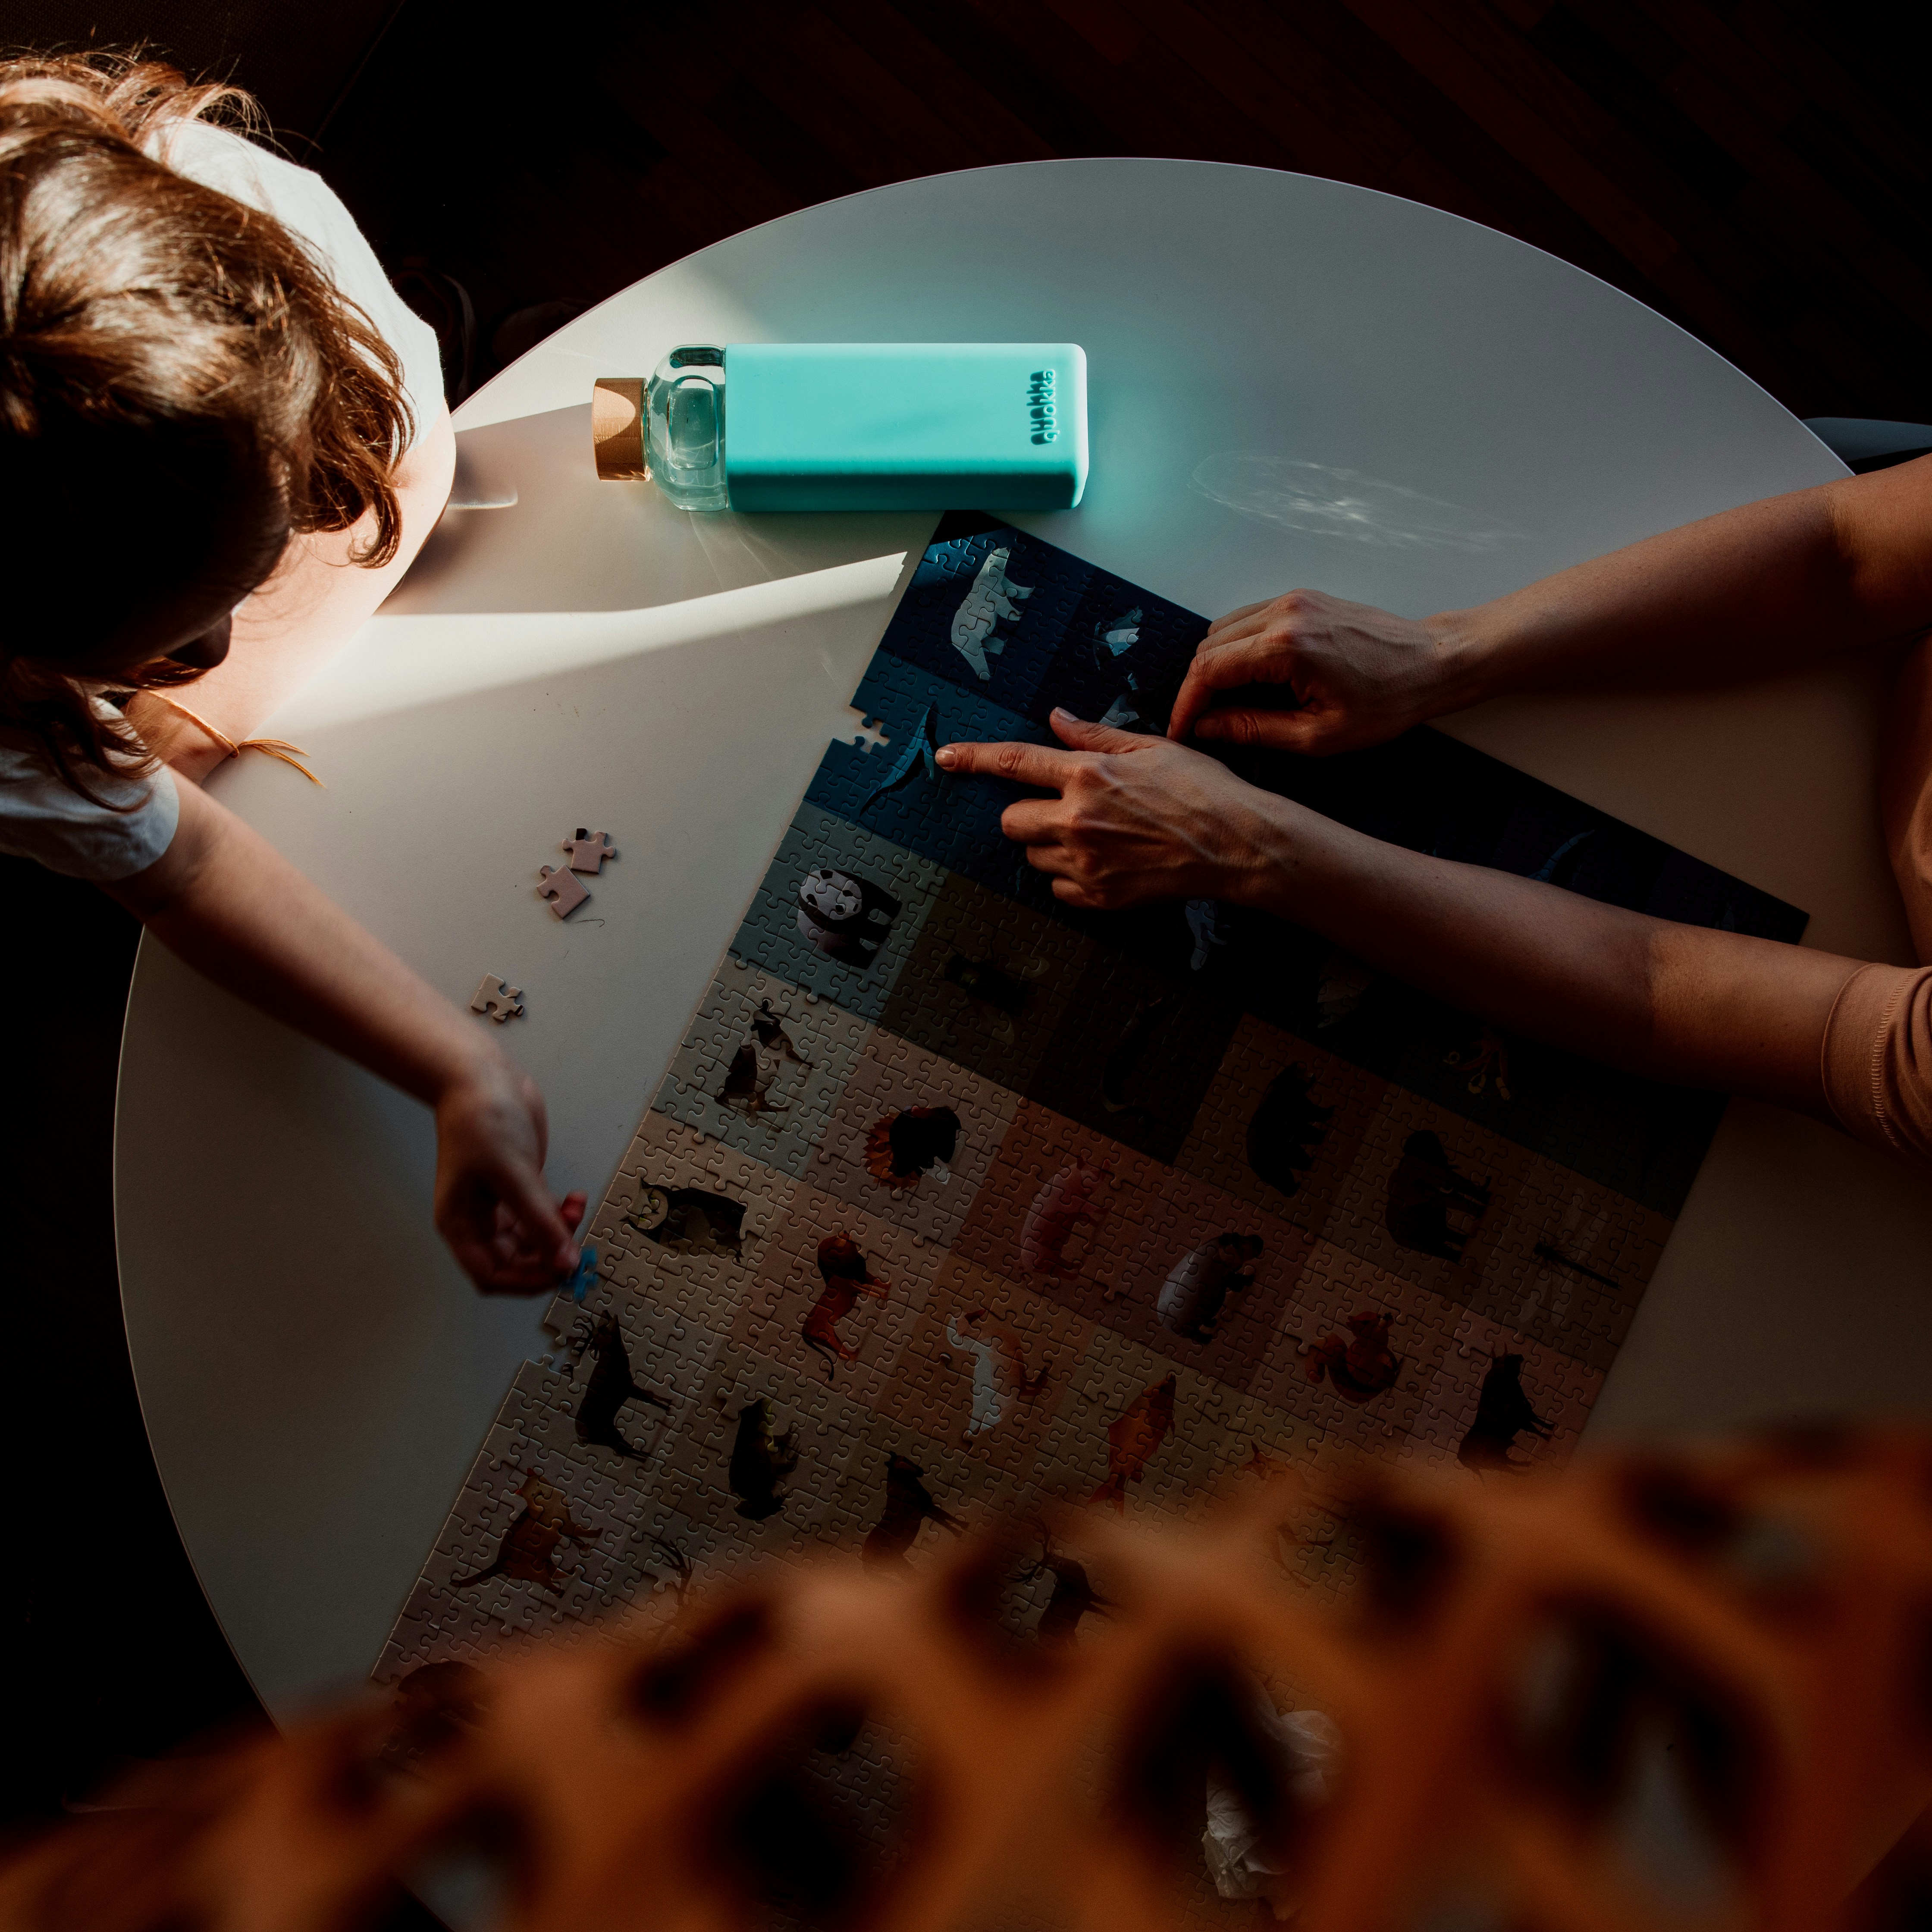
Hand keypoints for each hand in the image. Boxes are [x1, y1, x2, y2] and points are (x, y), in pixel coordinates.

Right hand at [432, 1053, 586, 1293]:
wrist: (481, 1077)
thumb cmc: (480, 1120)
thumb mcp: (513, 1174)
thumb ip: (540, 1221)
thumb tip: (565, 1262)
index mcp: (461, 1224)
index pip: (491, 1275)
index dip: (526, 1281)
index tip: (560, 1271)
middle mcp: (478, 1221)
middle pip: (516, 1262)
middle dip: (549, 1255)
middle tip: (577, 1244)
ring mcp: (499, 1205)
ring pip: (533, 1240)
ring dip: (559, 1232)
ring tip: (577, 1209)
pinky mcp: (520, 1188)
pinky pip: (542, 1216)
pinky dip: (561, 1213)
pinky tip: (575, 1199)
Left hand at [935, 709, 1288, 910]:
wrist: (1235, 845)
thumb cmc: (1201, 790)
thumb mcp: (1150, 748)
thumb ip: (1094, 737)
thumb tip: (1055, 718)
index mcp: (1088, 774)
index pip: (1013, 762)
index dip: (973, 758)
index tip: (946, 757)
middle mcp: (1078, 819)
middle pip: (1011, 820)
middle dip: (1027, 815)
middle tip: (1063, 811)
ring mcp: (1085, 862)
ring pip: (1033, 855)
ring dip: (1050, 846)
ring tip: (1097, 838)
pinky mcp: (1098, 897)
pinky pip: (1056, 888)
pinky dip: (1070, 877)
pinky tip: (1106, 863)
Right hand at [1166, 588, 1464, 753]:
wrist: (1433, 662)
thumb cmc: (1387, 701)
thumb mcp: (1318, 734)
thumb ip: (1254, 729)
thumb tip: (1208, 728)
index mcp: (1286, 647)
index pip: (1208, 671)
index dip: (1186, 705)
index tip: (1181, 731)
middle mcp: (1284, 613)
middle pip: (1209, 648)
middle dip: (1197, 688)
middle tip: (1202, 724)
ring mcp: (1293, 601)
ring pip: (1224, 630)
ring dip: (1215, 667)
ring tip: (1226, 705)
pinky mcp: (1302, 599)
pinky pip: (1248, 620)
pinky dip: (1237, 649)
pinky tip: (1251, 679)